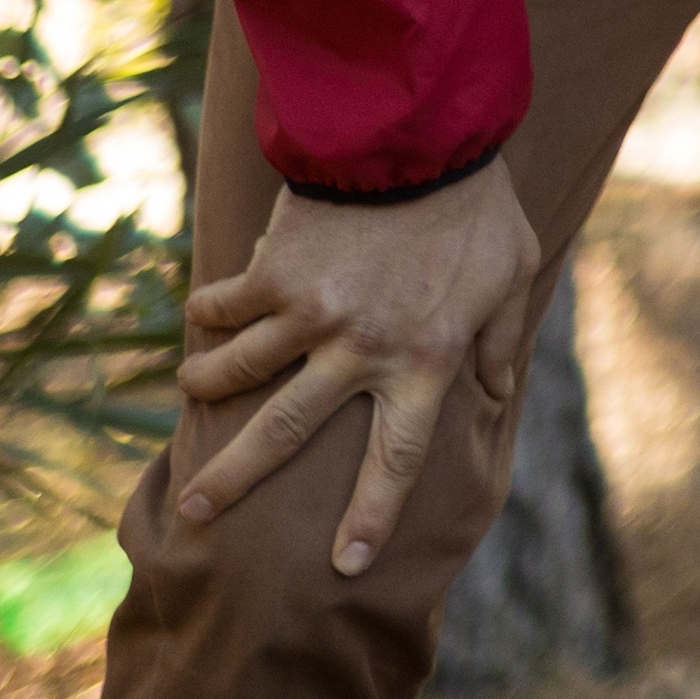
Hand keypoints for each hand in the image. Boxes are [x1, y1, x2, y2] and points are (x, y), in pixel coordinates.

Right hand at [168, 171, 545, 578]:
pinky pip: (227, 307)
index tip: (346, 564)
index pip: (398, 457)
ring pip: (241, 372)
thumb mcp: (511, 271)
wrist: (419, 134)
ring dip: (208, 386)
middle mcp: (360, 350)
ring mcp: (310, 314)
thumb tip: (498, 387)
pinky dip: (208, 315)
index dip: (372, 512)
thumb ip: (499, 335)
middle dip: (236, 480)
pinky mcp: (274, 273)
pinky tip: (197, 322)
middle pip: (287, 435)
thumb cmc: (474, 204)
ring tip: (189, 394)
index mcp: (425, 360)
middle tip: (197, 513)